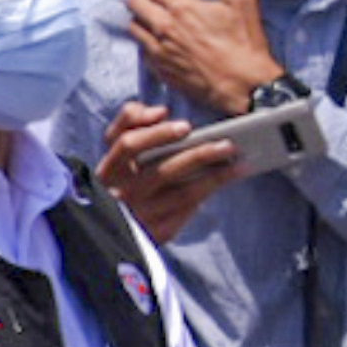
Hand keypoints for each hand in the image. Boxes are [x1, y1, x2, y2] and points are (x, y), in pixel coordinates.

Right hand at [98, 102, 235, 240]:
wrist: (110, 232)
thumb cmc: (120, 178)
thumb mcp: (116, 150)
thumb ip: (131, 121)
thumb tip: (160, 111)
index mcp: (108, 170)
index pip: (128, 145)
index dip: (157, 134)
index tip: (186, 126)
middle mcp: (121, 194)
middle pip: (163, 171)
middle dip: (198, 156)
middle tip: (227, 144)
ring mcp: (139, 216)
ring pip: (182, 194)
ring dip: (214, 178)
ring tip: (239, 164)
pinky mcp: (155, 234)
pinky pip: (185, 213)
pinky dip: (205, 196)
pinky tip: (223, 182)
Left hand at [122, 0, 282, 119]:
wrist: (244, 85)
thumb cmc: (246, 42)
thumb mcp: (243, 2)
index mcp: (181, 8)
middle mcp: (164, 27)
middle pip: (134, 4)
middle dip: (143, 0)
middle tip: (154, 4)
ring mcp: (158, 50)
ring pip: (133, 27)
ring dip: (142, 22)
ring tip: (156, 24)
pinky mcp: (159, 69)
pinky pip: (141, 51)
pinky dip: (147, 45)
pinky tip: (162, 46)